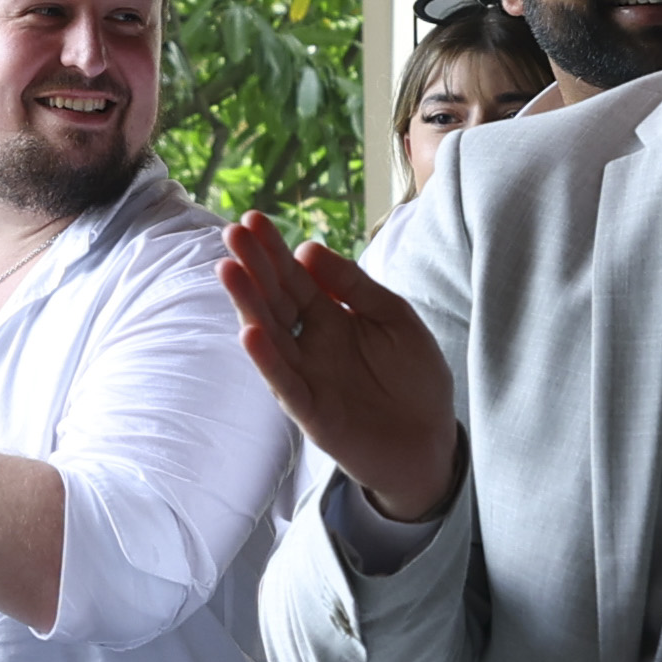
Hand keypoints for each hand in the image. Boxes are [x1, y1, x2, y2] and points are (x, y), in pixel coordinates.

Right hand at [220, 213, 462, 523]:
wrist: (432, 441)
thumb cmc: (414, 378)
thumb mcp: (394, 317)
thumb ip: (356, 286)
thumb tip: (308, 250)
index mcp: (330, 317)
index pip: (295, 277)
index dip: (275, 250)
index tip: (252, 219)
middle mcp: (310, 343)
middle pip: (276, 300)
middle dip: (254, 267)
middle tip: (232, 233)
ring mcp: (306, 376)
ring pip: (271, 336)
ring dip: (248, 305)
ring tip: (229, 270)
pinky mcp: (311, 412)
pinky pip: (285, 383)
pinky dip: (267, 360)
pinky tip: (250, 333)